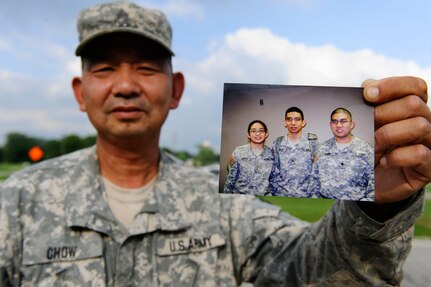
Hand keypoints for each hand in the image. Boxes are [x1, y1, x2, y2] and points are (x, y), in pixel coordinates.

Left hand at [362, 76, 430, 203]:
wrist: (368, 181)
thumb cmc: (367, 148)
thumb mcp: (364, 125)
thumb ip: (368, 104)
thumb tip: (367, 86)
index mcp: (411, 108)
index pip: (415, 86)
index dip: (392, 86)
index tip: (367, 94)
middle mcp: (425, 122)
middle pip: (414, 104)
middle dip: (383, 114)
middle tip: (367, 127)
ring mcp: (430, 144)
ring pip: (420, 126)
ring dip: (389, 135)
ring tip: (374, 146)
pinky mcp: (429, 166)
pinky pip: (420, 153)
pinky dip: (397, 157)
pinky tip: (384, 162)